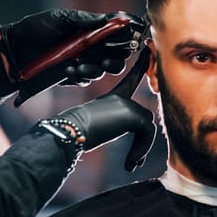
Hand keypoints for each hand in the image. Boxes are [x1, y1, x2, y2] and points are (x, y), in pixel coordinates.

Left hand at [0, 9, 142, 105]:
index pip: (116, 30)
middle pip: (118, 53)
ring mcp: (84, 61)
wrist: (14, 51)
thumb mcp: (60, 18)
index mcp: (90, 29)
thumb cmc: (35, 28)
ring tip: (81, 64)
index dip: (127, 32)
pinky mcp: (74, 76)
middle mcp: (91, 45)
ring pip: (106, 68)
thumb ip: (84, 19)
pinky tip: (69, 69)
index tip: (133, 33)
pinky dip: (82, 75)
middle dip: (119, 55)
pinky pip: (87, 79)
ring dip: (99, 67)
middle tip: (111, 56)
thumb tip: (109, 19)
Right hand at [54, 47, 155, 171]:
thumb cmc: (76, 133)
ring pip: (147, 127)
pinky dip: (141, 150)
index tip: (147, 52)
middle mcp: (121, 97)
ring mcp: (126, 103)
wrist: (69, 132)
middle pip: (144, 118)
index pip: (131, 79)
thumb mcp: (100, 126)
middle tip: (136, 162)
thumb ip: (118, 125)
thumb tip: (134, 136)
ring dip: (142, 148)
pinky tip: (129, 163)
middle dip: (144, 140)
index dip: (140, 67)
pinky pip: (147, 133)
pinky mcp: (131, 113)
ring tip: (131, 165)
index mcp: (112, 97)